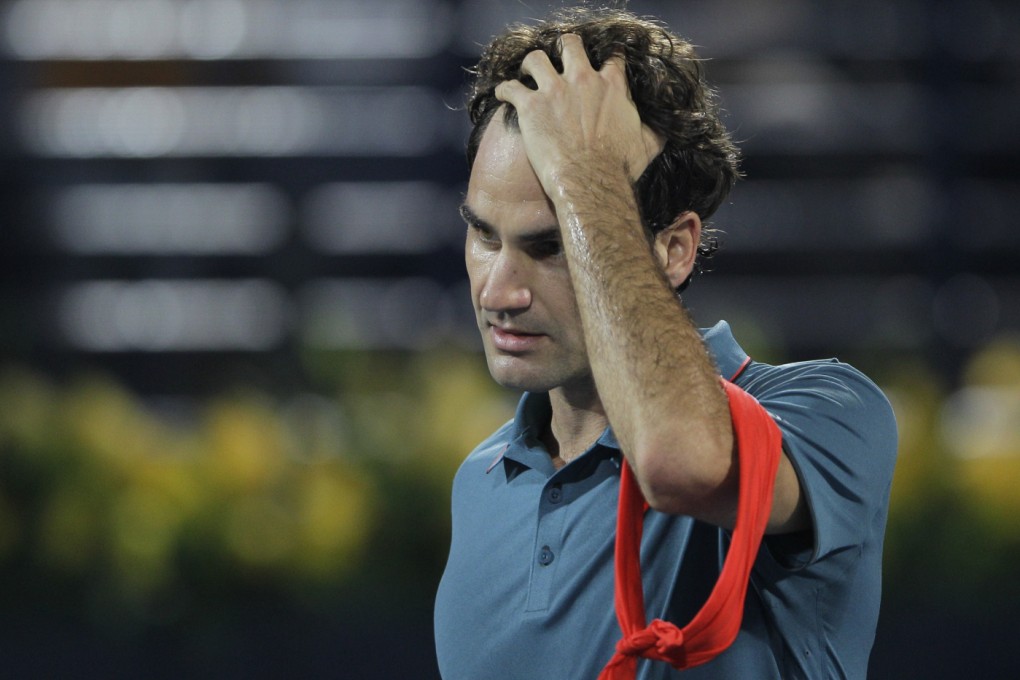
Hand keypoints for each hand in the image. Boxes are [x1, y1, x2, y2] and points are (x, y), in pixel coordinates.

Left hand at [494, 33, 663, 192]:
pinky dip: (504, 90)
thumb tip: (665, 130)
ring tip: (527, 74)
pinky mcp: (530, 106)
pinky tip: (502, 94)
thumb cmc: (619, 168)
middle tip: (559, 59)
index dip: (606, 57)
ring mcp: (554, 90)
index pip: (611, 58)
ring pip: (536, 59)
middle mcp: (582, 80)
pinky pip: (510, 87)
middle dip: (564, 49)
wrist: (590, 182)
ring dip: (530, 65)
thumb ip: (654, 132)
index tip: (601, 62)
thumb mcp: (647, 147)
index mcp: (611, 86)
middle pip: (570, 45)